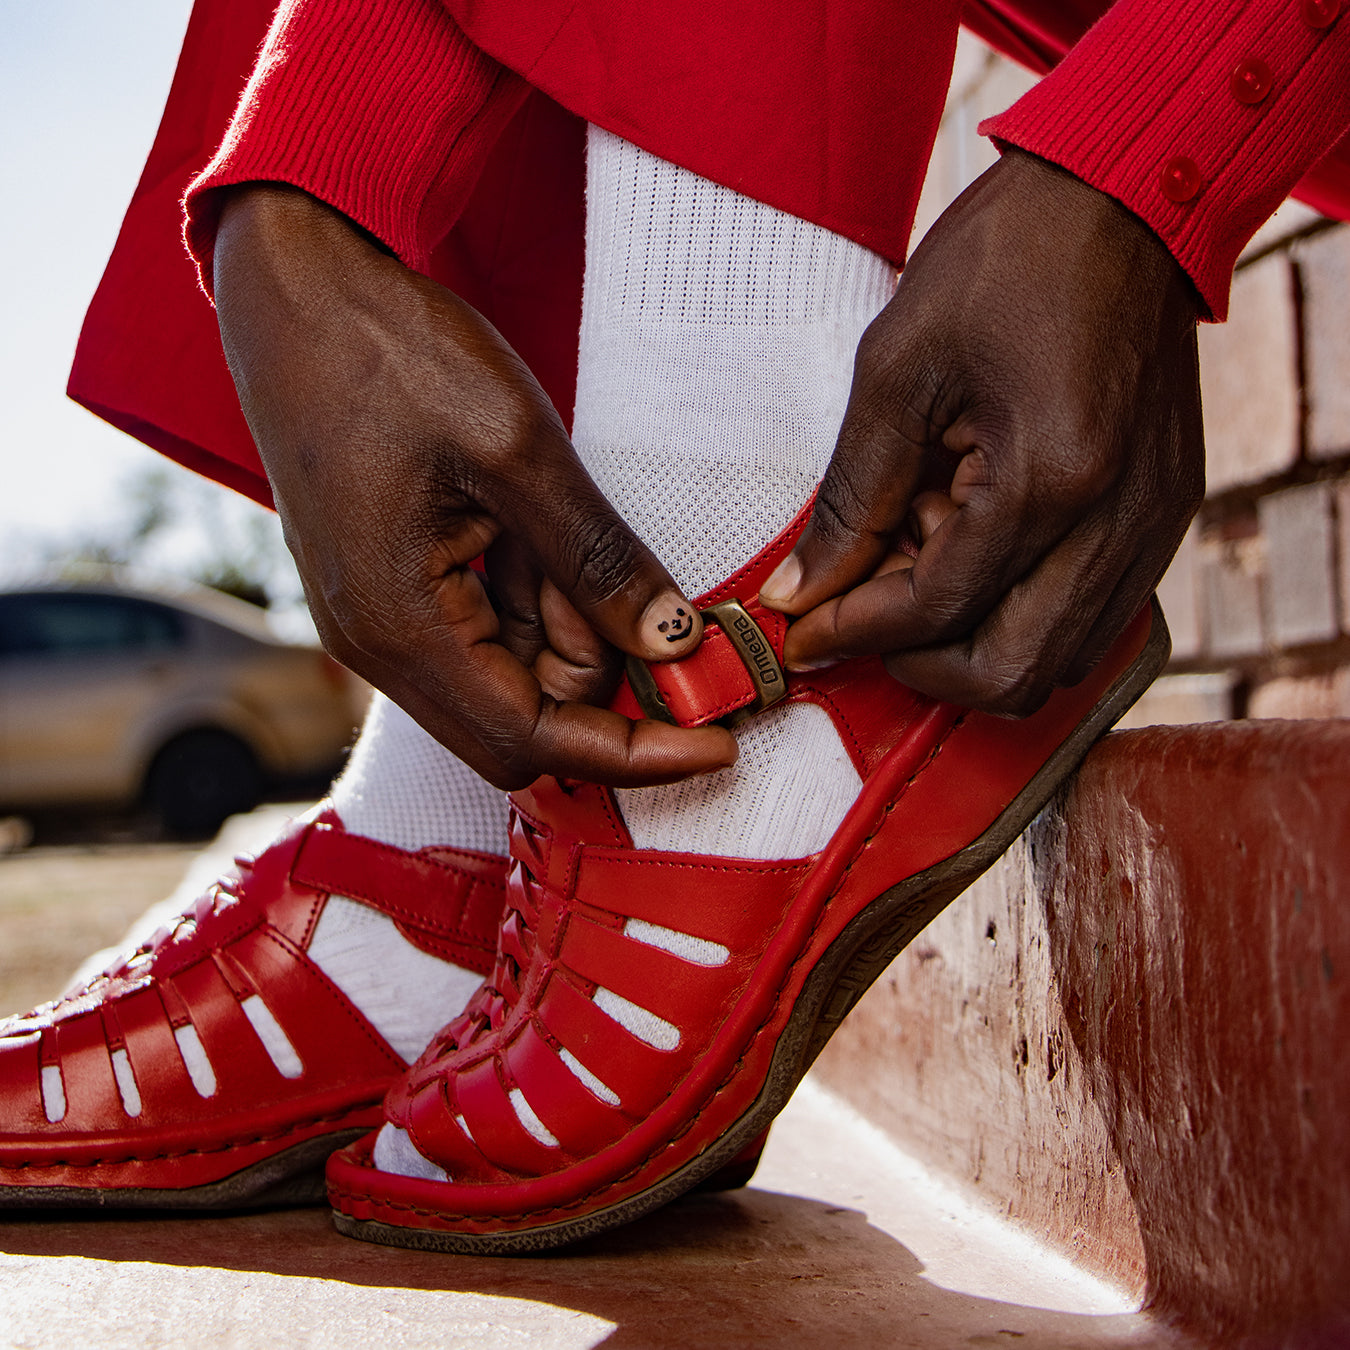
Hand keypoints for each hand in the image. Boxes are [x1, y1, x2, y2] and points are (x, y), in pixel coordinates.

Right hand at [212, 185, 734, 787]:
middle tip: (656, 604)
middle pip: (520, 725)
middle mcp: (379, 645)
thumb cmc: (392, 352)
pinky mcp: (393, 586)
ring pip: (508, 678)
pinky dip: (538, 600)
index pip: (531, 742)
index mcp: (397, 628)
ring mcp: (380, 618)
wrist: (296, 287)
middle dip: (603, 685)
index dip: (632, 754)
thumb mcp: (516, 448)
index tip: (718, 745)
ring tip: (575, 529)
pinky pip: (484, 630)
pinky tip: (545, 530)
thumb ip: (596, 559)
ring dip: (571, 630)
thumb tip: (673, 643)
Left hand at [760, 149, 1204, 714]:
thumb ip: (848, 497)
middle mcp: (1119, 522)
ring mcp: (1155, 524)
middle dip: (920, 663)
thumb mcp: (897, 368)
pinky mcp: (1165, 514)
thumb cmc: (1008, 260)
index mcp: (1052, 480)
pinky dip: (1021, 613)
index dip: (857, 631)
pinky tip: (975, 543)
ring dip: (972, 640)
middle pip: (1011, 673)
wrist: (1126, 196)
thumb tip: (802, 589)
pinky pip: (1091, 616)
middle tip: (860, 616)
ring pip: (1058, 662)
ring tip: (922, 559)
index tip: (804, 631)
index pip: (940, 609)